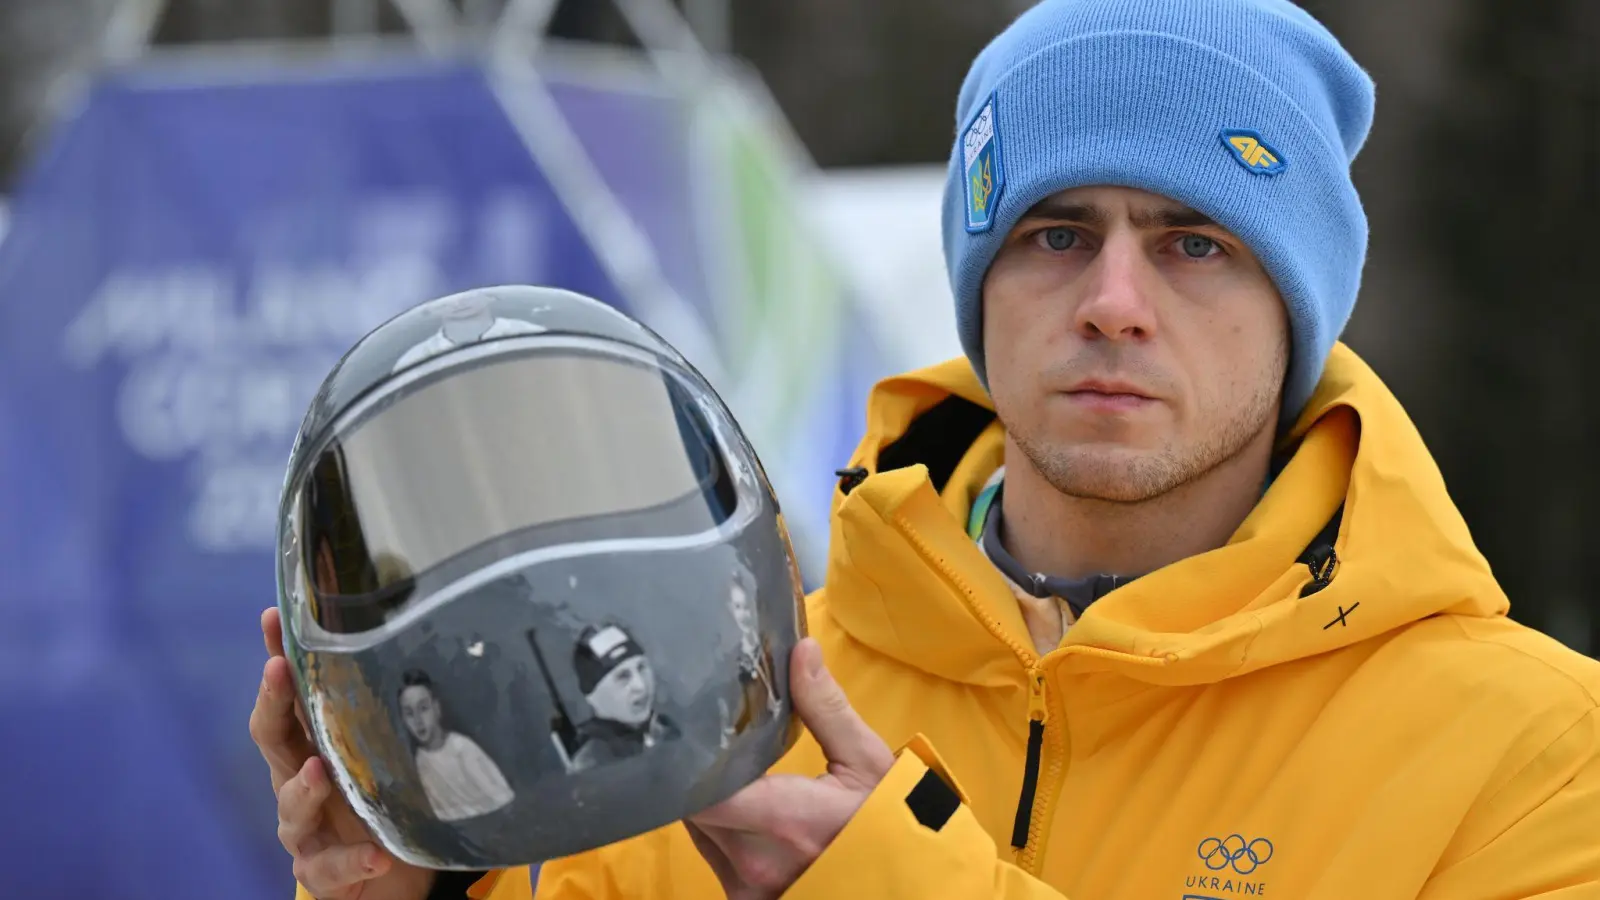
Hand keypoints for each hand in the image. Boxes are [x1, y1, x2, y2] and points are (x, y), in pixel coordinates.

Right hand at [250, 607, 437, 899]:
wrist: (383, 876)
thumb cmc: (381, 801)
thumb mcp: (385, 753)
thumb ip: (389, 714)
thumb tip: (424, 643)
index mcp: (313, 746)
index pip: (289, 697)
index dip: (278, 658)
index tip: (274, 617)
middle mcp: (298, 781)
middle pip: (272, 739)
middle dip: (271, 703)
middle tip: (278, 671)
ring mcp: (305, 830)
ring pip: (291, 807)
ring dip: (303, 788)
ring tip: (319, 772)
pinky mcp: (321, 872)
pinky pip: (329, 867)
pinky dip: (352, 860)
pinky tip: (375, 855)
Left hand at [685, 638, 894, 899]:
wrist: (909, 891)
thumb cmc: (892, 827)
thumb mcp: (868, 763)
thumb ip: (826, 708)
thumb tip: (801, 650)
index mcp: (784, 819)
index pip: (697, 791)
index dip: (684, 761)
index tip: (689, 727)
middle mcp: (754, 862)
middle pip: (691, 807)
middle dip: (698, 772)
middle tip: (710, 737)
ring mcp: (747, 889)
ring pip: (699, 833)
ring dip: (708, 800)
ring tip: (728, 769)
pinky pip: (712, 857)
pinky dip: (720, 830)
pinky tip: (744, 808)